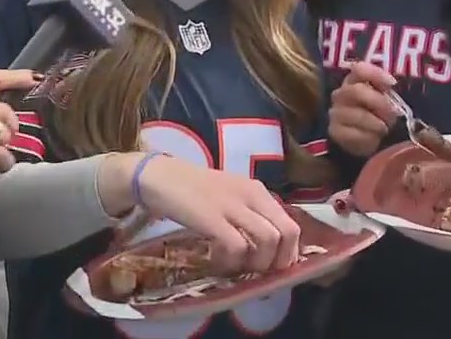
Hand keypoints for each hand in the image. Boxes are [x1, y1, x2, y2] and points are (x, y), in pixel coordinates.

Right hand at [99, 154, 301, 276]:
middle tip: (260, 274)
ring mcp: (233, 205)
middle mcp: (252, 195)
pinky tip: (217, 262)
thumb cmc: (193, 189)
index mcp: (258, 191)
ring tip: (238, 269)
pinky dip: (232, 262)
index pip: (291, 224)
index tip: (274, 268)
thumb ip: (248, 215)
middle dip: (278, 261)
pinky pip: (237, 247)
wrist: (159, 176)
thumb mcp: (230, 196)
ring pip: (268, 240)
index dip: (289, 252)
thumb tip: (265, 249)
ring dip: (257, 263)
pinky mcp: (212, 217)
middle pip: (287, 233)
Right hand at [328, 61, 398, 157]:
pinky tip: (374, 138)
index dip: (376, 74)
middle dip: (378, 103)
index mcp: (354, 81)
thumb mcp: (386, 99)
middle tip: (391, 113)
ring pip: (356, 115)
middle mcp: (341, 94)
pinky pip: (352, 133)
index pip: (359, 69)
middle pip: (356, 91)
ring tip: (384, 128)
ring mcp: (335, 112)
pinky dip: (368, 137)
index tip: (392, 84)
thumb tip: (392, 85)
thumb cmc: (378, 114)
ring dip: (375, 123)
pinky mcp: (334, 131)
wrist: (368, 139)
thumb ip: (388, 91)